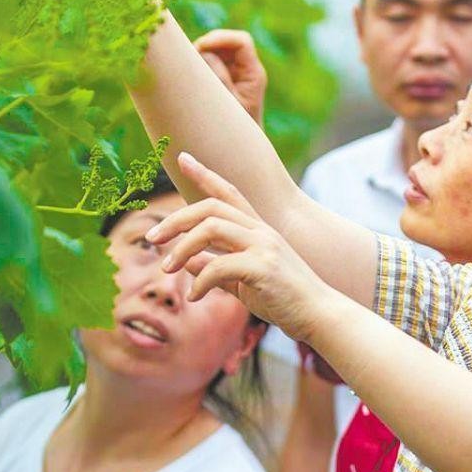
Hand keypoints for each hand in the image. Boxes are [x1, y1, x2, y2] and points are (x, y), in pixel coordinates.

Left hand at [149, 152, 338, 338]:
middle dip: (175, 219)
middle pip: (210, 208)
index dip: (204, 173)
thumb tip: (187, 262)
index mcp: (259, 230)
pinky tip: (194, 296)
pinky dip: (199, 282)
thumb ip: (216, 268)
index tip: (182, 157)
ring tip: (166, 268)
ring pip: (210, 229)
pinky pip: (218, 267)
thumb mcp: (244, 281)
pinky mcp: (264, 268)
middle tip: (151, 238)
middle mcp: (261, 231)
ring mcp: (264, 246)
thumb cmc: (285, 299)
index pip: (228, 192)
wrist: (320, 315)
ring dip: (181, 248)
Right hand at [191, 28, 267, 124]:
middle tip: (189, 59)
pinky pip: (211, 62)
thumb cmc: (235, 130)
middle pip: (227, 42)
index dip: (221, 38)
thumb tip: (205, 53)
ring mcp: (235, 74)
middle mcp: (246, 70)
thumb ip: (219, 77)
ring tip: (188, 70)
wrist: (239, 149)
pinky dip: (199, 63)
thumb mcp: (227, 104)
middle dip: (207, 45)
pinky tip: (190, 75)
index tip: (201, 46)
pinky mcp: (224, 79)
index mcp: (253, 74)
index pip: (242, 42)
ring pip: (217, 50)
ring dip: (201, 54)